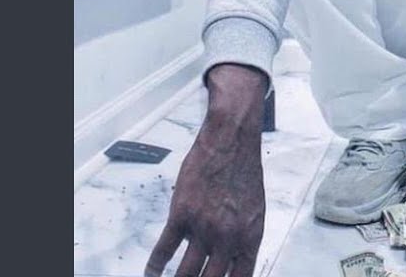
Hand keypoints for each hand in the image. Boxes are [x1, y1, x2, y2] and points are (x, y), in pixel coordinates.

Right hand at [145, 65, 269, 276]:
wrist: (231, 142)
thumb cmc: (243, 173)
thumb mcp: (254, 212)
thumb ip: (243, 240)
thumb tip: (234, 263)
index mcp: (250, 239)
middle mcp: (228, 239)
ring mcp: (203, 229)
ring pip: (185, 274)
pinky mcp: (182, 215)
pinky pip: (164, 250)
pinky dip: (155, 266)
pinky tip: (151, 273)